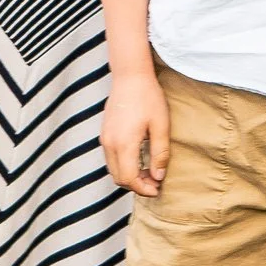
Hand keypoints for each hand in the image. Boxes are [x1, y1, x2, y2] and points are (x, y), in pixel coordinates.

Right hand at [103, 71, 172, 195]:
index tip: (157, 189)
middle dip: (136, 185)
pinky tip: (138, 160)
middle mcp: (110, 144)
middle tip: (155, 182)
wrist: (130, 76)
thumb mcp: (161, 126)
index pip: (129, 179)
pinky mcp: (104, 133)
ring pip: (113, 169)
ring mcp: (104, 138)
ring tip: (149, 172)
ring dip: (129, 176)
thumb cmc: (148, 98)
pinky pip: (111, 159)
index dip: (143, 189)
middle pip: (119, 178)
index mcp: (124, 143)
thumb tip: (158, 176)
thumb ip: (160, 154)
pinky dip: (123, 165)